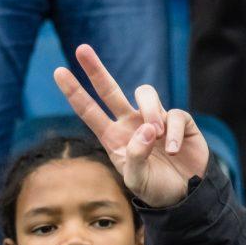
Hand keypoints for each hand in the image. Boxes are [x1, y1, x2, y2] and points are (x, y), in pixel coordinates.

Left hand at [54, 44, 208, 209]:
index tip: (59, 72)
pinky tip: (174, 151)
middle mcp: (131, 124)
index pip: (90, 111)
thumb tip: (145, 130)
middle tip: (81, 49)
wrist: (186, 195)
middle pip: (110, 90)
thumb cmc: (156, 189)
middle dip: (95, 69)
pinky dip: (173, 133)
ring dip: (150, 111)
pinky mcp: (179, 121)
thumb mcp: (137, 181)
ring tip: (156, 135)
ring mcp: (155, 119)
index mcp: (114, 138)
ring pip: (146, 94)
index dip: (75, 92)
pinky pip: (174, 115)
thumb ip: (135, 157)